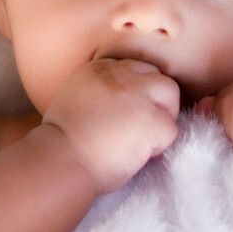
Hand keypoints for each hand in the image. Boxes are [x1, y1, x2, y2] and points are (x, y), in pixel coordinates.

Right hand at [42, 57, 180, 194]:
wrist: (61, 162)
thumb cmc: (63, 142)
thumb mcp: (76, 98)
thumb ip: (102, 90)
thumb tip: (126, 101)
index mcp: (100, 68)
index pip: (136, 69)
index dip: (138, 93)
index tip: (126, 115)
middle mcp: (121, 74)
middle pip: (158, 77)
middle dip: (155, 102)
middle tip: (140, 128)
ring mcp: (138, 95)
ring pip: (171, 95)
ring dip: (162, 118)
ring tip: (143, 140)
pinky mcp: (152, 120)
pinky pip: (171, 129)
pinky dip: (160, 145)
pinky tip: (140, 155)